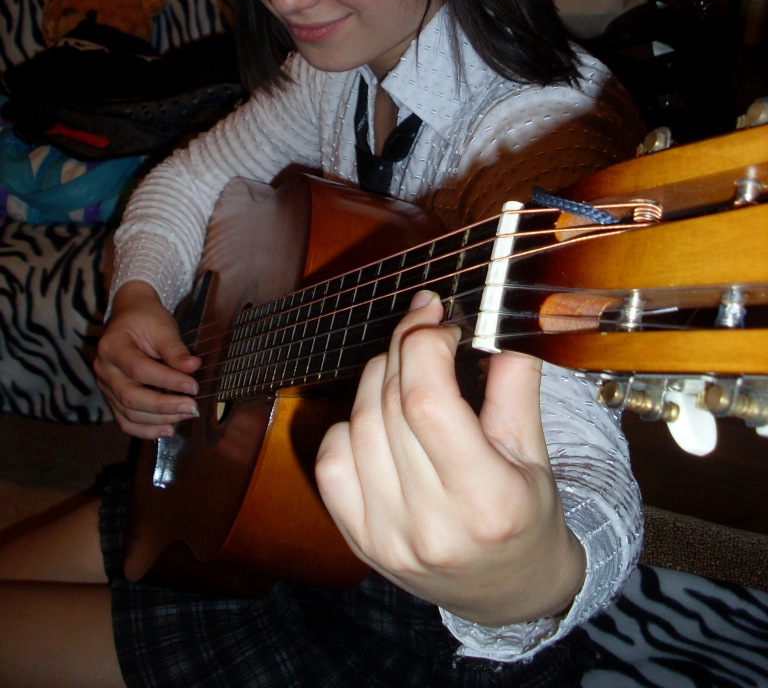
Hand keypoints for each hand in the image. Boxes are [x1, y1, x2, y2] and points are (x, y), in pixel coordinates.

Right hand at [94, 281, 200, 438]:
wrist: (130, 314)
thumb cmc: (147, 319)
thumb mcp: (163, 327)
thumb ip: (175, 349)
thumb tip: (193, 367)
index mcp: (112, 347)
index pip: (139, 369)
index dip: (167, 380)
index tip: (193, 386)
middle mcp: (103, 369)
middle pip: (130, 396)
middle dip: (163, 406)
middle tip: (192, 408)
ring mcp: (105, 385)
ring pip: (127, 413)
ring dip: (158, 420)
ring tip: (185, 415)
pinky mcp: (112, 397)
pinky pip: (125, 420)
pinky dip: (146, 429)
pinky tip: (168, 429)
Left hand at [315, 290, 584, 626]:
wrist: (506, 592)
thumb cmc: (526, 514)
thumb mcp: (534, 450)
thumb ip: (515, 381)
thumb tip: (494, 317)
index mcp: (486, 500)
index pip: (427, 402)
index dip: (425, 345)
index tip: (441, 321)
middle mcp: (430, 525)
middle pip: (390, 404)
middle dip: (404, 346)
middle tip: (423, 323)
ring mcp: (385, 537)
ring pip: (358, 422)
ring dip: (379, 377)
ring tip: (408, 368)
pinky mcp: (357, 541)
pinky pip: (332, 458)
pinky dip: (350, 424)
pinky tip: (379, 418)